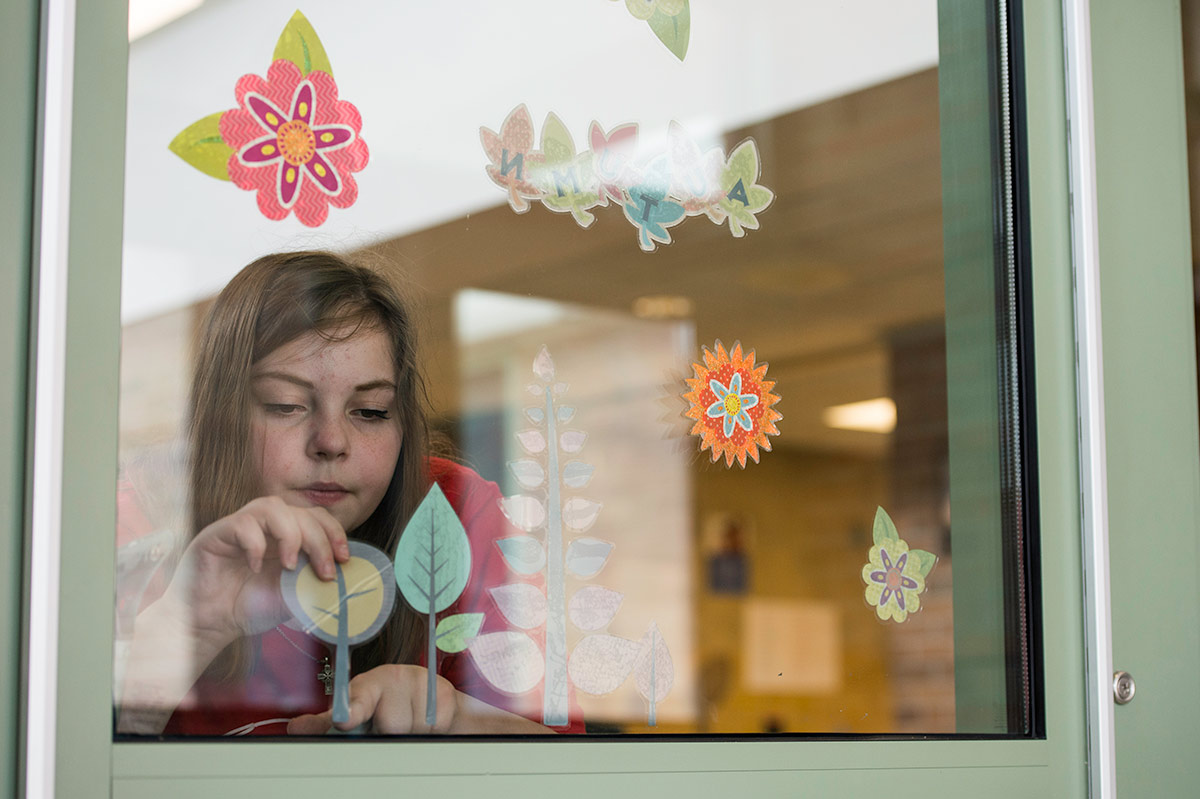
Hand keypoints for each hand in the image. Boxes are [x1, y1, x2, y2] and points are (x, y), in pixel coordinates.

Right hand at [161, 496, 349, 647]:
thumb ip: (313, 585)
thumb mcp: (291, 598)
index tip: (344, 558)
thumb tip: (345, 582)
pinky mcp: (216, 534)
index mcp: (284, 536)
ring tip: (290, 566)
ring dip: (290, 535)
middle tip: (324, 571)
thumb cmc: (247, 608)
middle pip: (299, 511)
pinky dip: (255, 545)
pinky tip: (255, 568)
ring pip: (272, 506)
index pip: (315, 516)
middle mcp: (264, 526)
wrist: (207, 625)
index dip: (334, 532)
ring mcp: (240, 527)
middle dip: (319, 540)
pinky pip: (242, 524)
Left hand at [287, 664, 458, 734]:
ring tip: (410, 721)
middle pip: (392, 725)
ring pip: (416, 727)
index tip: (344, 720)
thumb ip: (325, 723)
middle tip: (391, 724)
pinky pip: (437, 725)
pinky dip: (434, 730)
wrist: (431, 696)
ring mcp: (419, 681)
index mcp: (365, 685)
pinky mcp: (443, 689)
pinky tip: (427, 719)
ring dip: (414, 733)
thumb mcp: (357, 711)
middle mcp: (392, 677)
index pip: (358, 698)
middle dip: (392, 732)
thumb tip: (294, 727)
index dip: (352, 710)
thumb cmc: (386, 704)